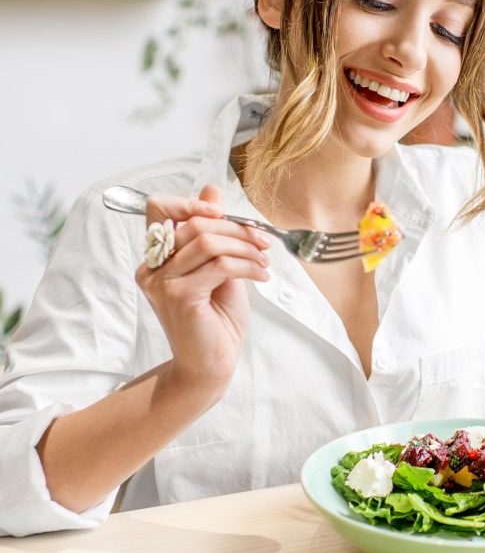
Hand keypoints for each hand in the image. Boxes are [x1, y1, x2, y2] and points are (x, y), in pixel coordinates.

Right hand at [135, 184, 269, 397]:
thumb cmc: (216, 318)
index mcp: (157, 256)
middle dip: (236, 228)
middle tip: (262, 240)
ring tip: (264, 259)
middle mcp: (151, 268)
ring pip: (207, 242)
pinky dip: (247, 265)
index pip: (158, 208)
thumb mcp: (219, 266)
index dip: (190, 201)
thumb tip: (212, 189)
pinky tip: (261, 275)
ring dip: (245, 246)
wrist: (212, 364)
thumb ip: (213, 232)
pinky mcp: (179, 297)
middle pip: (193, 223)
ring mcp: (162, 283)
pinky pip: (219, 265)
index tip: (221, 211)